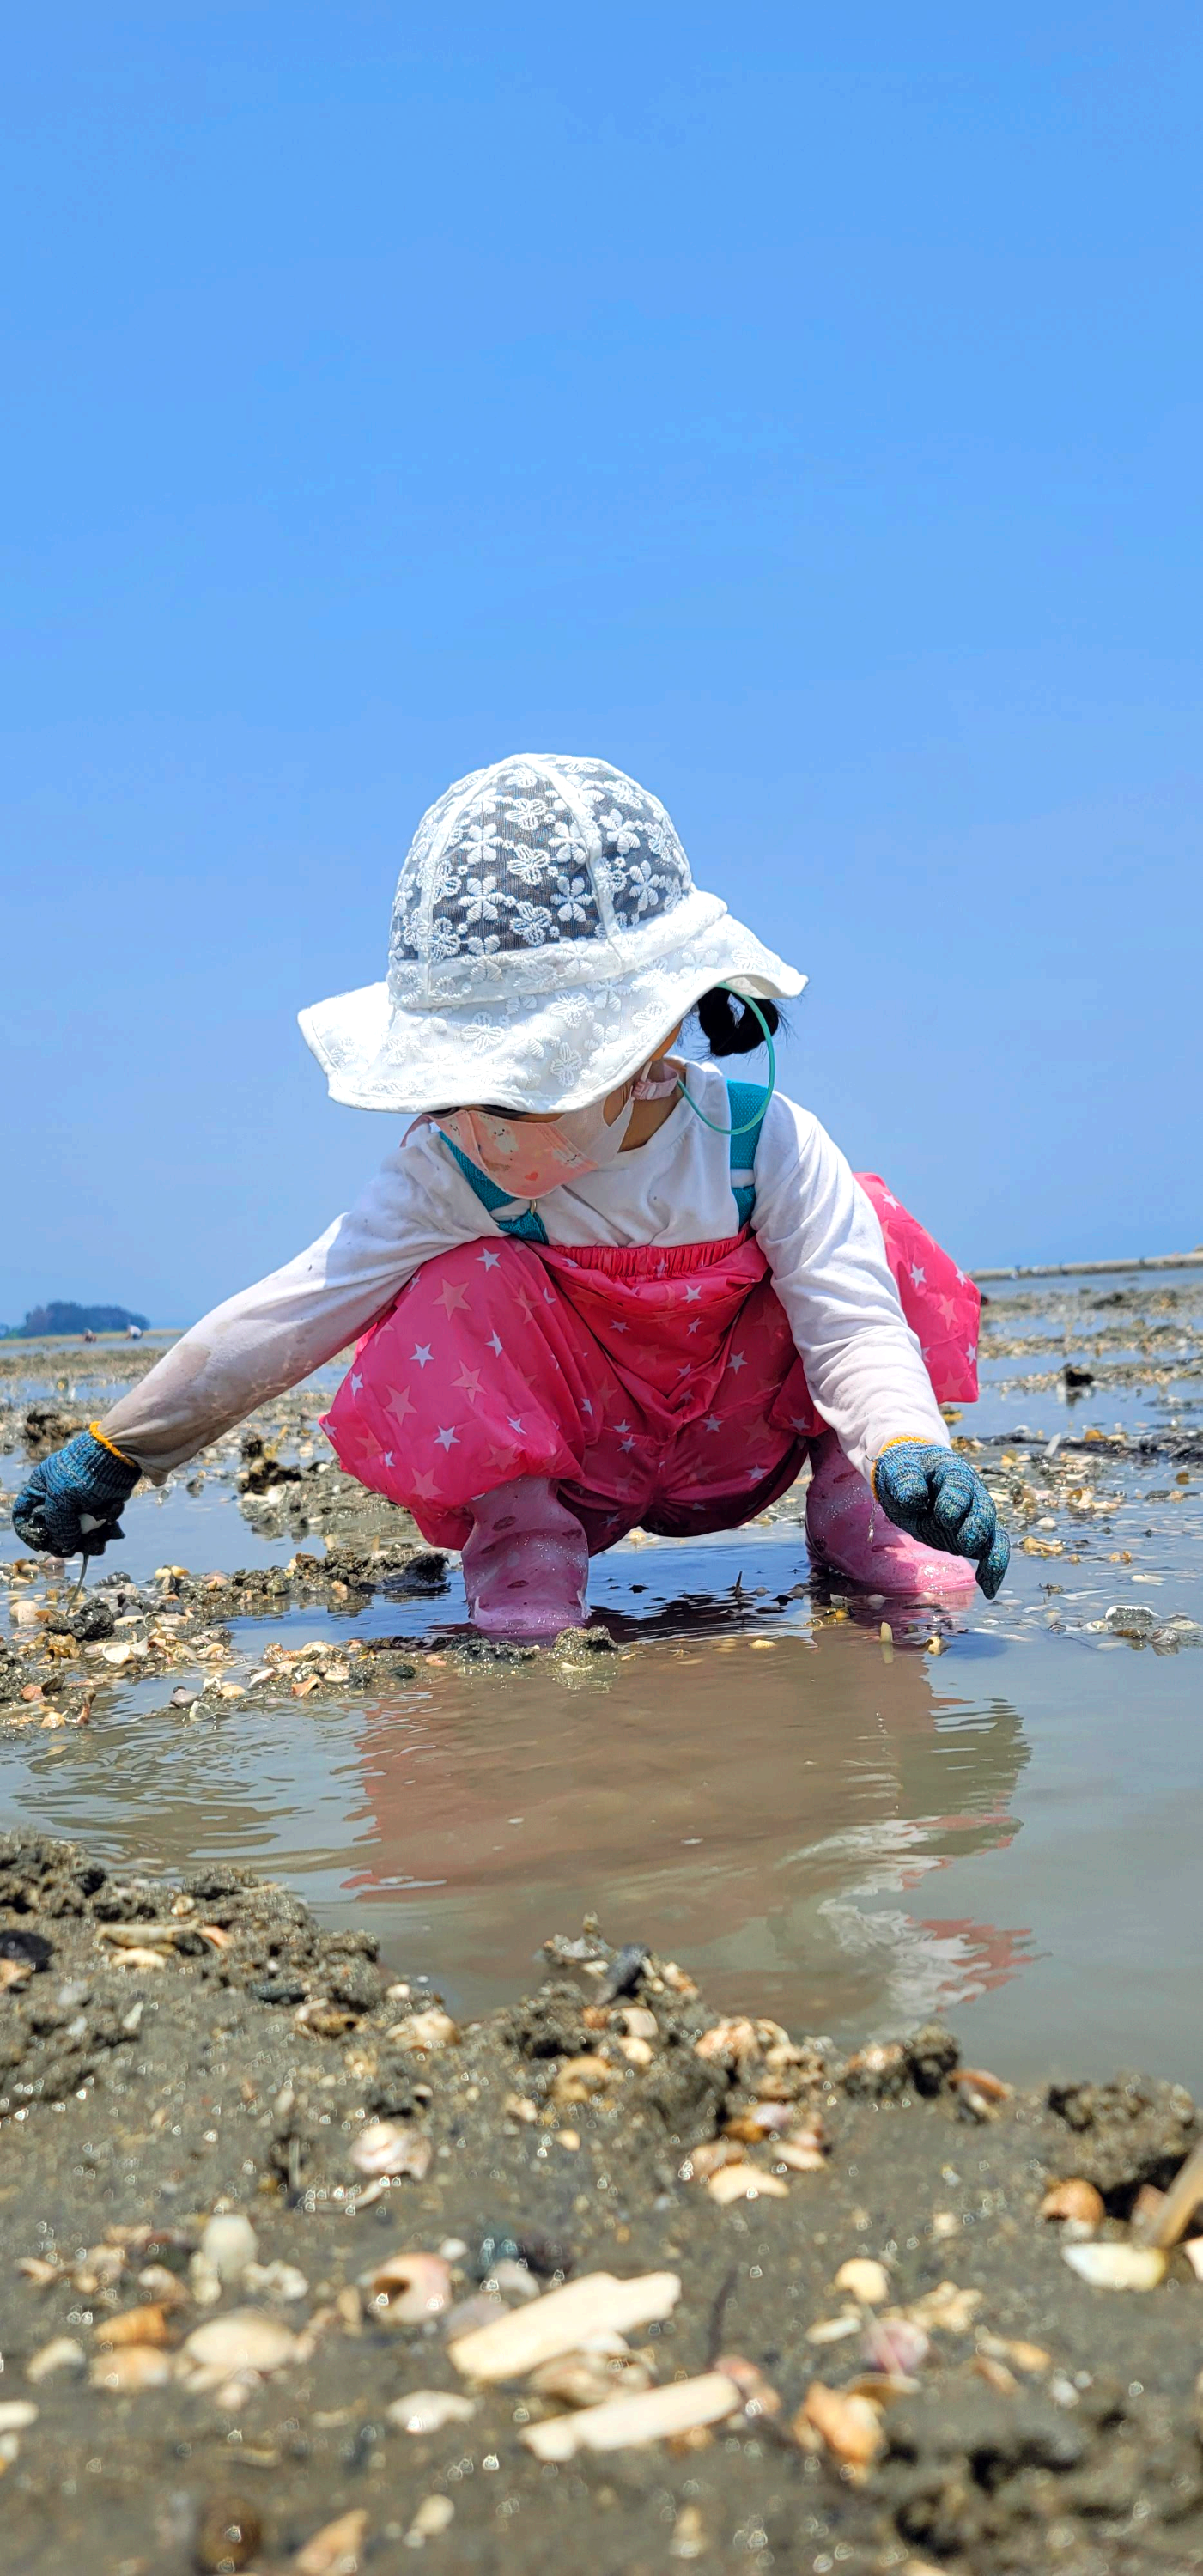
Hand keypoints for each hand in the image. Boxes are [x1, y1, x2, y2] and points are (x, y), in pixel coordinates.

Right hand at [12, 1429, 139, 1560]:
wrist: (120, 1454)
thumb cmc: (83, 1472)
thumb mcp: (61, 1499)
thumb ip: (57, 1525)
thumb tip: (65, 1546)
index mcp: (41, 1488)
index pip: (25, 1513)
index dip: (30, 1532)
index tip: (43, 1544)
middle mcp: (58, 1496)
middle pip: (55, 1530)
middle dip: (69, 1541)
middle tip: (77, 1548)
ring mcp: (80, 1502)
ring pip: (80, 1532)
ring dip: (91, 1539)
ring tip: (101, 1541)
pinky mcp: (100, 1504)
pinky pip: (99, 1525)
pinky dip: (107, 1526)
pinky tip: (114, 1513)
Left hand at [874, 1442, 1008, 1597]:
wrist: (910, 1478)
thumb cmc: (905, 1471)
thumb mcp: (897, 1470)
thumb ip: (905, 1481)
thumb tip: (914, 1497)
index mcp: (953, 1472)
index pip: (959, 1486)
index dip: (954, 1501)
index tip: (945, 1516)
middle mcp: (971, 1494)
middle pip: (983, 1510)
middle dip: (976, 1528)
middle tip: (966, 1543)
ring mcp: (974, 1517)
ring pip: (992, 1534)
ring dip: (991, 1555)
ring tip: (987, 1577)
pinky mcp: (972, 1537)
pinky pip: (989, 1552)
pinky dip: (992, 1570)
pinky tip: (989, 1589)